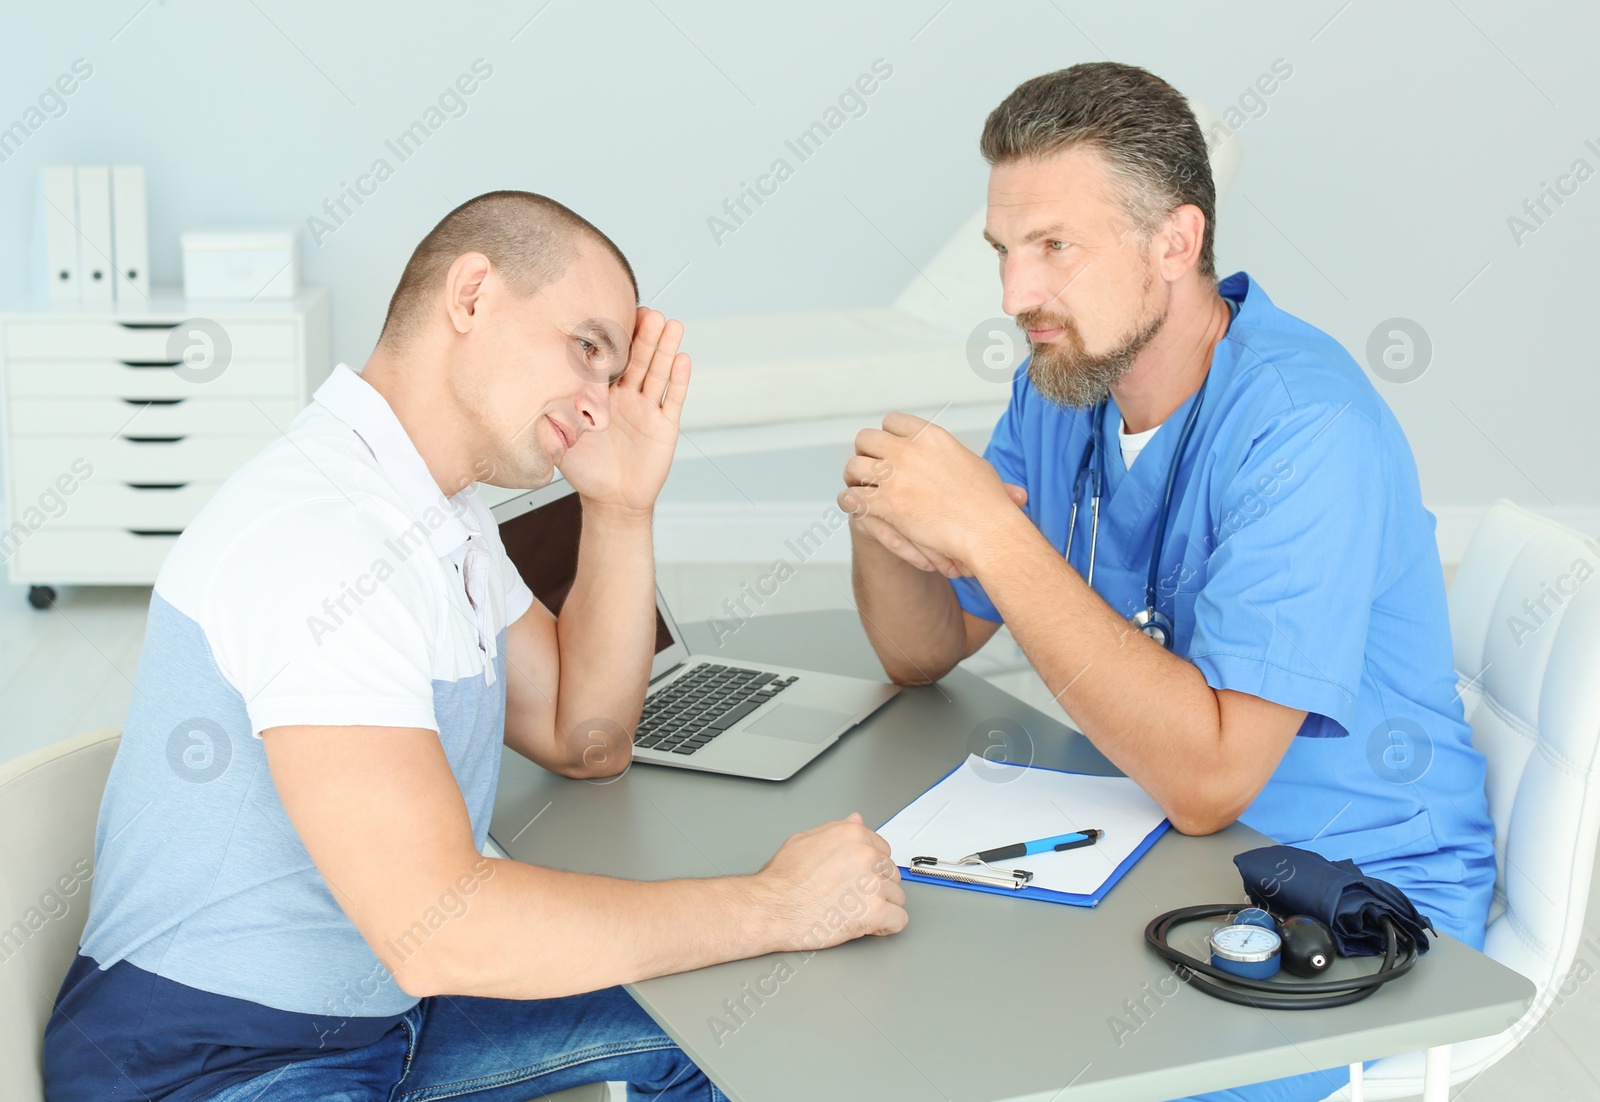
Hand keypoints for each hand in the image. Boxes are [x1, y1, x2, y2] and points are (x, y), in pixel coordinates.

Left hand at [557, 308, 690, 514]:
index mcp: (601, 395)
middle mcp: (627, 397)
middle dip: (644, 335)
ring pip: (658, 372)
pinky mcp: (665, 425)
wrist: (610, 499)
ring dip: (665, 349)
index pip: (609, 360)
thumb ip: (549, 420)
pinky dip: (679, 380)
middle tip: (649, 311)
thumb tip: (528, 401)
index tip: (613, 313)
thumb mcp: (561, 441)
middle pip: (638, 359)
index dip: (613, 339)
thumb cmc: (586, 470)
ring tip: (672, 325)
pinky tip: (682, 359)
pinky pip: (673, 399)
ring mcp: (648, 409)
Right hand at [753, 812, 907, 949]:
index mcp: (853, 835)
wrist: (771, 908)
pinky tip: (873, 926)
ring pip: (897, 897)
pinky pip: (899, 920)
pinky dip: (888, 926)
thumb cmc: (782, 880)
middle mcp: (867, 855)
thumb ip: (835, 830)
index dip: (870, 869)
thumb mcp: (803, 840)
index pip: (883, 851)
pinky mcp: (875, 912)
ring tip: (856, 912)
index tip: (859, 879)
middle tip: (853, 898)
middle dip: (877, 888)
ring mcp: (873, 884)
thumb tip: (855, 820)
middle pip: (891, 874)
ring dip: (881, 907)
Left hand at [840, 413, 1028, 571]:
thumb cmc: (988, 502)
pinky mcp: (885, 504)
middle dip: (866, 452)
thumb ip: (959, 458)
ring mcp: (894, 476)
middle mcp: (908, 450)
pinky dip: (850, 501)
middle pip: (866, 438)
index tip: (889, 447)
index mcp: (930, 436)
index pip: (892, 422)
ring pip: (854, 466)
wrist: (986, 529)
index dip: (888, 436)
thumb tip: (962, 460)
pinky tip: (855, 505)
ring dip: (855, 477)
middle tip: (870, 467)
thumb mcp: (977, 466)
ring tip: (859, 486)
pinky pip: (852, 497)